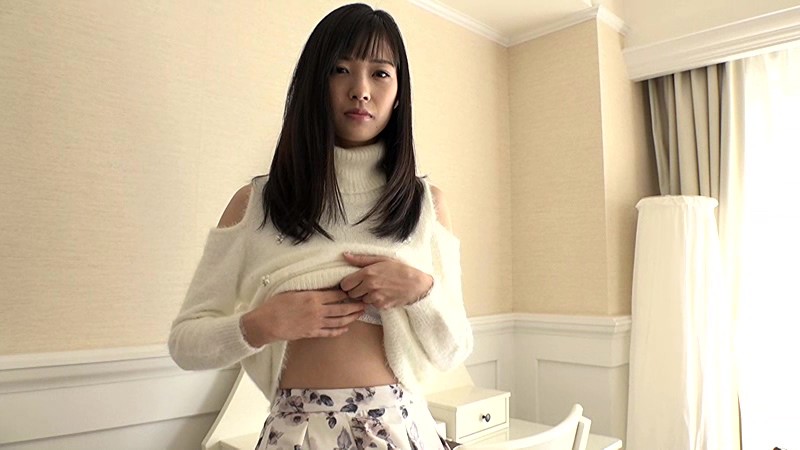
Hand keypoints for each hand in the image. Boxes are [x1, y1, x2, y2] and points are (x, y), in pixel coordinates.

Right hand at [241, 289, 364, 345]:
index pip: (335, 294)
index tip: (355, 290)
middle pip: (341, 309)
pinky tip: (345, 328)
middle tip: (364, 303)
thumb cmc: (275, 304)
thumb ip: (307, 289)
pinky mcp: (311, 333)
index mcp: (312, 297)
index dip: (347, 292)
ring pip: (338, 321)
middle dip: (354, 306)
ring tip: (359, 315)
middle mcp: (317, 311)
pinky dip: (338, 331)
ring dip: (350, 318)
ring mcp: (315, 323)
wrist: (266, 323)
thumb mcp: (292, 290)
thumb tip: (319, 285)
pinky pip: (328, 332)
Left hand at [339, 252, 433, 309]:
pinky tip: (383, 294)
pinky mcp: (381, 305)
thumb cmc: (399, 269)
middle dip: (356, 290)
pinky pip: (372, 305)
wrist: (416, 284)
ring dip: (366, 296)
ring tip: (377, 288)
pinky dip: (375, 301)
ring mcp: (375, 297)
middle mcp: (370, 285)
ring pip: (361, 300)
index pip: (345, 284)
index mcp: (367, 272)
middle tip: (364, 285)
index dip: (348, 283)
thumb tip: (345, 255)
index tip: (353, 282)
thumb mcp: (381, 259)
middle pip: (351, 294)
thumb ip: (361, 259)